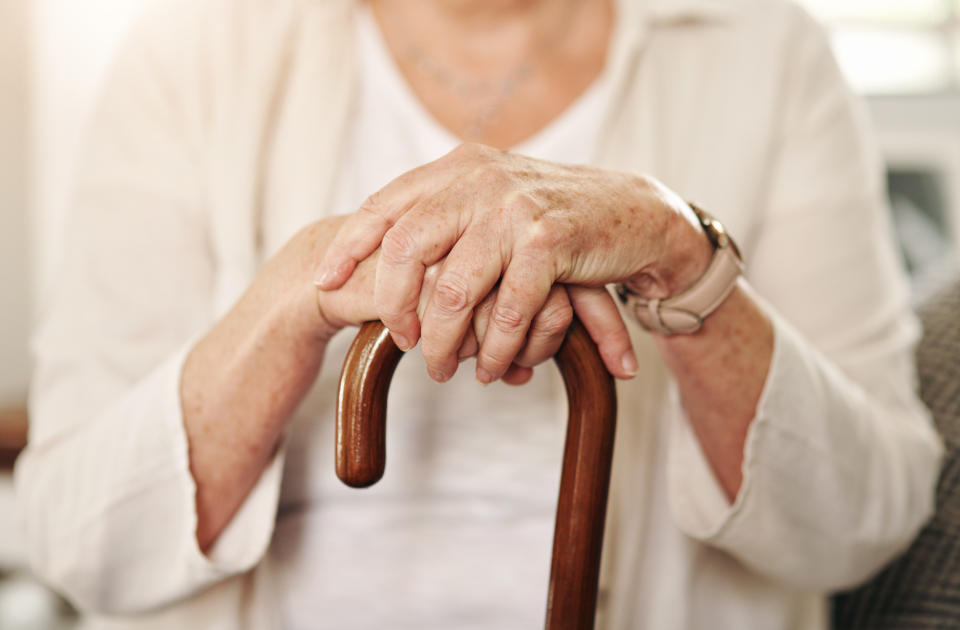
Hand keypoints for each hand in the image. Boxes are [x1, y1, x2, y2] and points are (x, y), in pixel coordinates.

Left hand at [316, 143, 710, 382]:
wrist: (635, 212)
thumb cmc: (554, 218)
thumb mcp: (494, 200)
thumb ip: (447, 215)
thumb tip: (385, 255)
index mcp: (458, 168)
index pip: (385, 205)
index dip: (349, 247)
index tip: (323, 283)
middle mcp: (479, 179)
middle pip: (406, 250)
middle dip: (395, 308)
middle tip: (402, 343)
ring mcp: (514, 208)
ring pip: (455, 293)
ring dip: (446, 343)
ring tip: (447, 370)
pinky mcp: (549, 240)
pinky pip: (507, 312)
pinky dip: (498, 350)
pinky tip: (497, 369)